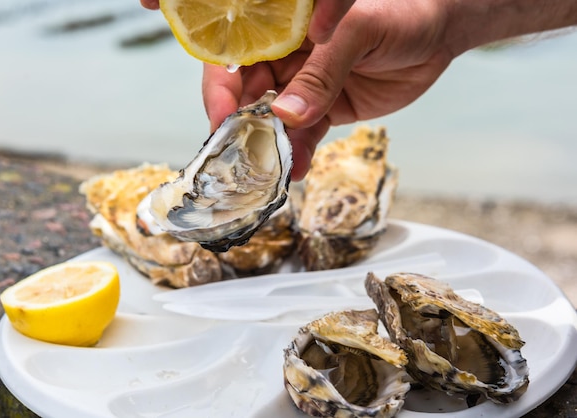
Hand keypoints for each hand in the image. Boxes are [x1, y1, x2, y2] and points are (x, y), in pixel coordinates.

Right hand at [203, 0, 453, 179]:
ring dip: (269, 145)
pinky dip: (299, 152)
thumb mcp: (357, 33)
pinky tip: (297, 169)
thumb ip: (321, 73)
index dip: (221, 85)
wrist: (438, 34)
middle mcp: (285, 56)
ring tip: (269, 170)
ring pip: (273, 119)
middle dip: (240, 124)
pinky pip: (305, 135)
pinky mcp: (325, 110)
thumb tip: (285, 114)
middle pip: (246, 93)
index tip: (222, 117)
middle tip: (240, 154)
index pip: (235, 53)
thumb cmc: (398, 13)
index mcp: (282, 26)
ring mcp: (304, 86)